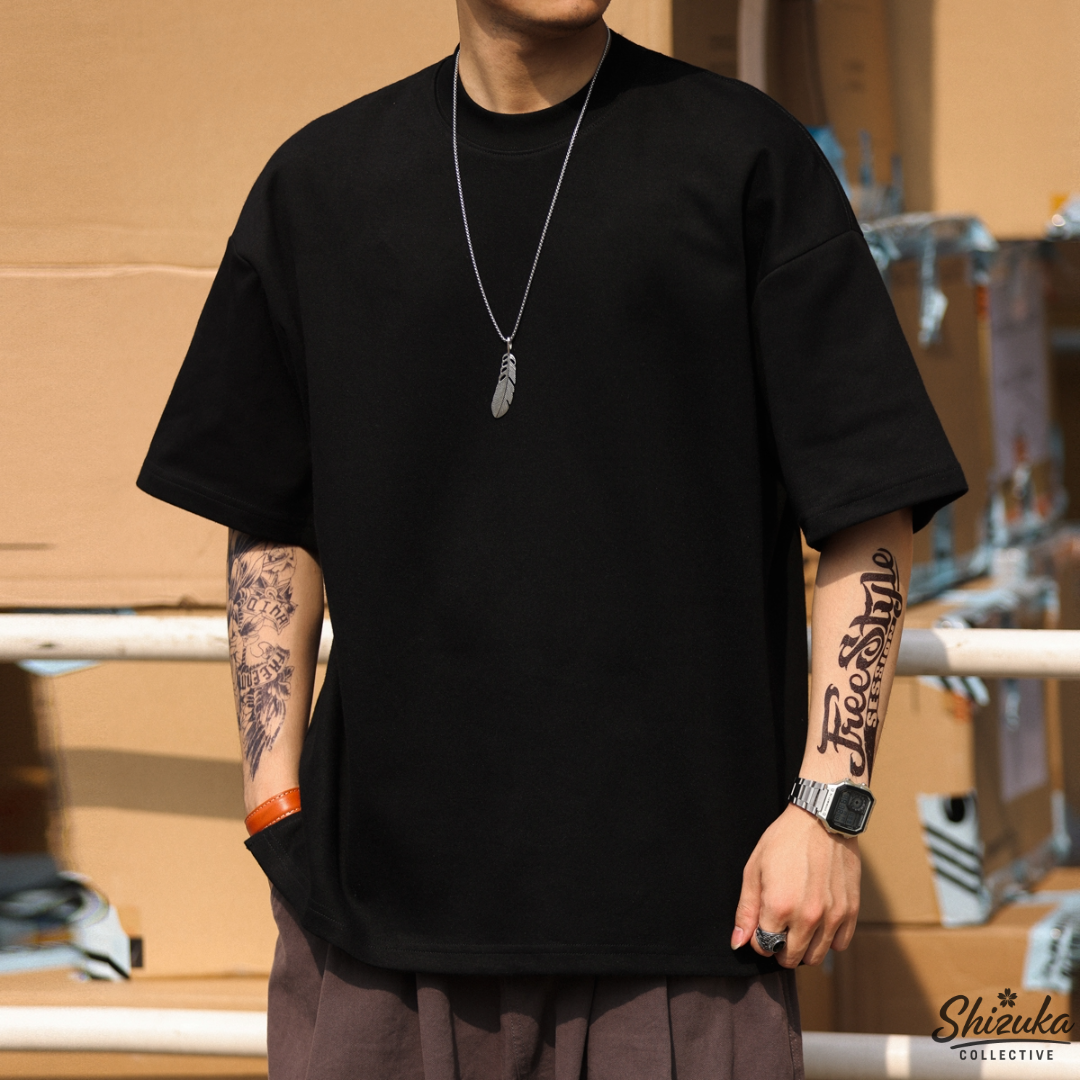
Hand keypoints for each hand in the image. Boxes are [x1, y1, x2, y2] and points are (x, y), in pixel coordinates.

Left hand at [730, 802, 859, 967]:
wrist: (822, 820)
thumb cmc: (784, 841)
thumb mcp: (754, 869)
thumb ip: (746, 909)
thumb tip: (738, 942)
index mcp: (779, 906)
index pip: (764, 948)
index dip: (759, 939)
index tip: (762, 926)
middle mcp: (808, 917)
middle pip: (791, 959)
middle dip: (780, 949)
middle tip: (779, 929)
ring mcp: (832, 916)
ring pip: (815, 957)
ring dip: (803, 948)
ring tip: (797, 926)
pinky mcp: (850, 911)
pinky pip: (839, 945)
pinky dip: (828, 940)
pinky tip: (819, 922)